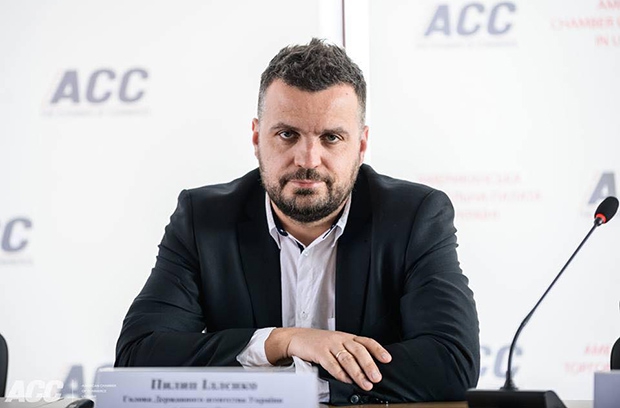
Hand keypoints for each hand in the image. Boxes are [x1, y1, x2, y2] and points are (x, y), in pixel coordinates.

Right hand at [265, 328, 391, 390]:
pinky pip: (331, 363)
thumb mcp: (337, 343)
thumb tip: (368, 368)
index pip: (366, 341)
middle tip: (376, 377)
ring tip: (365, 383)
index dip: (378, 349)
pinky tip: (346, 380)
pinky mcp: (319, 351)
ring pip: (346, 358)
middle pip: (358, 351)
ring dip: (357, 373)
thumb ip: (350, 352)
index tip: (387, 359)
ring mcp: (329, 344)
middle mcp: (340, 339)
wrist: (297, 338)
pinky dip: (340, 373)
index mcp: (347, 337)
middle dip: (369, 365)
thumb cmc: (319, 343)